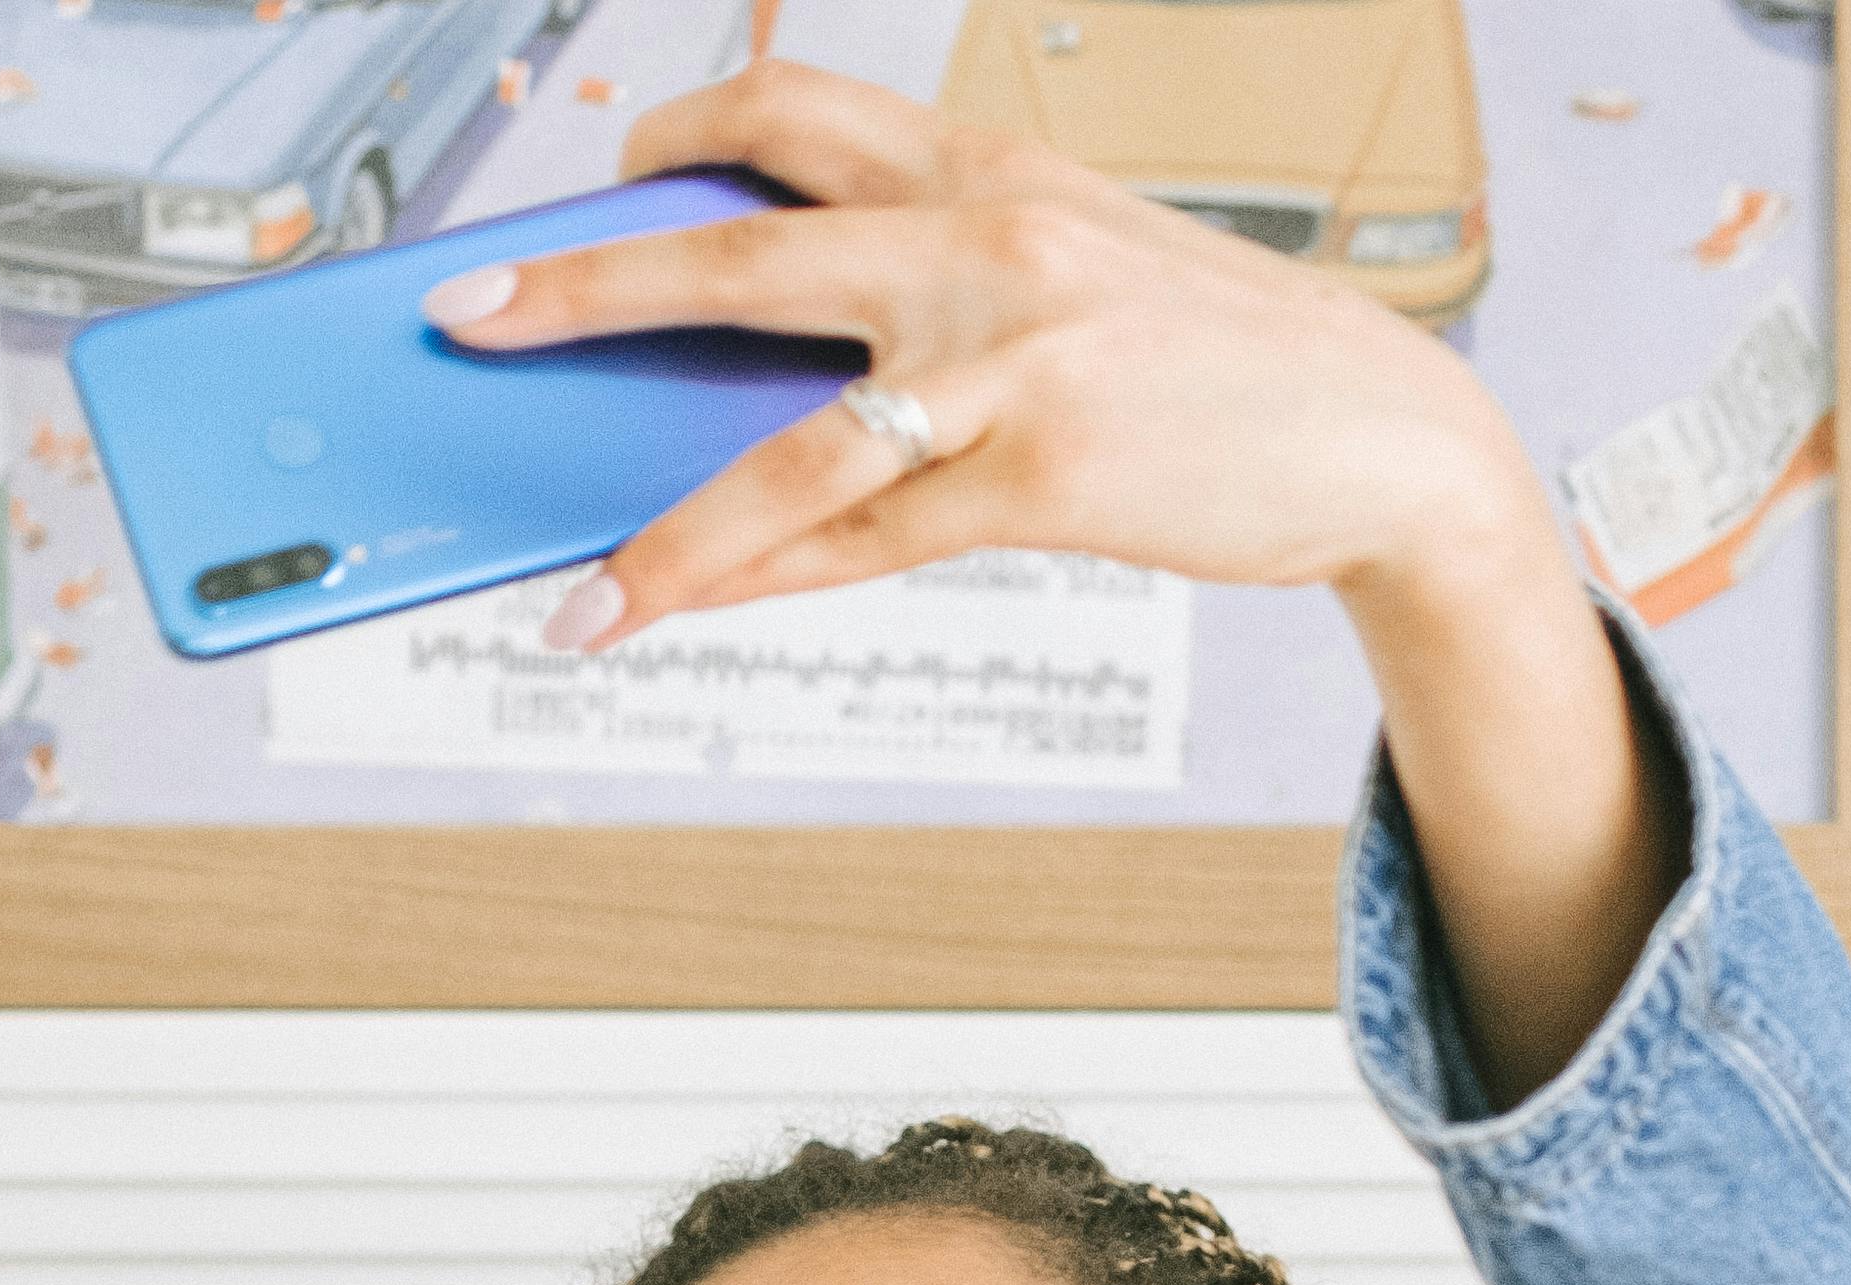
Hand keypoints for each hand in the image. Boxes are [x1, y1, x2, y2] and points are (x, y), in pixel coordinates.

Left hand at [423, 61, 1551, 649]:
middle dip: (582, 286)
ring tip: (574, 578)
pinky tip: (697, 609)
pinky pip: (875, 541)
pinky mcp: (1051, 475)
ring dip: (665, 525)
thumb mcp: (1076, 266)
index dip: (675, 132)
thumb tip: (758, 370)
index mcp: (988, 164)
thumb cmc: (1214, 359)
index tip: (600, 172)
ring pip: (790, 442)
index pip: (794, 110)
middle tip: (464, 319)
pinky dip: (773, 582)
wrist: (1386, 433)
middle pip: (738, 249)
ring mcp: (1016, 358)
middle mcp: (987, 239)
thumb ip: (933, 284)